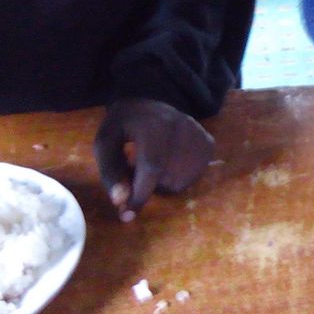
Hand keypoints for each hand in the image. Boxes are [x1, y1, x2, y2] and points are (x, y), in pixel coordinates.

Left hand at [93, 98, 213, 220]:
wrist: (150, 98)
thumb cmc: (124, 124)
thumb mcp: (105, 143)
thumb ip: (111, 171)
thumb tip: (121, 201)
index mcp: (153, 125)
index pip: (152, 166)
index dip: (141, 194)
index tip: (127, 215)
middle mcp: (182, 128)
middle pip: (167, 178)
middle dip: (147, 186)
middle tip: (135, 172)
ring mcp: (198, 135)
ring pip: (181, 182)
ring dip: (162, 183)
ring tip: (153, 165)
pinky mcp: (208, 143)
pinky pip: (194, 176)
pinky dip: (178, 178)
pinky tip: (169, 162)